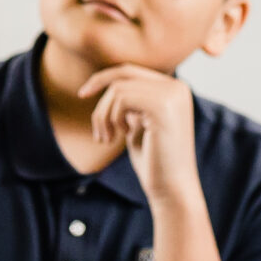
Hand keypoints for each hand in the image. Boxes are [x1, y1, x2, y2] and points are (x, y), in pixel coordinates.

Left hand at [79, 65, 200, 205]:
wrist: (172, 188)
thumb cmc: (154, 161)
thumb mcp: (139, 125)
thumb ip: (131, 103)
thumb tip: (110, 84)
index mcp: (175, 89)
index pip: (131, 71)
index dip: (103, 78)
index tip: (82, 94)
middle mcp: (177, 87)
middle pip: (124, 74)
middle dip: (98, 90)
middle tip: (90, 117)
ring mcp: (171, 95)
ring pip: (118, 89)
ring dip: (104, 115)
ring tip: (106, 138)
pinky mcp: (162, 107)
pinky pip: (122, 100)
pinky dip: (113, 118)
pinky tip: (121, 136)